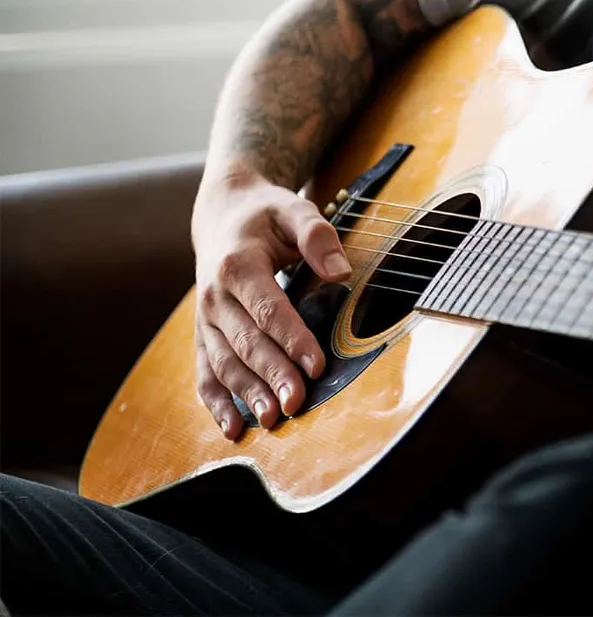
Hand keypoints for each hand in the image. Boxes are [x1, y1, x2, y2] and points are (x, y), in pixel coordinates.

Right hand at [191, 165, 350, 438]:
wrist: (223, 214)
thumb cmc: (267, 214)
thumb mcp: (294, 209)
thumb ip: (318, 235)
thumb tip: (341, 271)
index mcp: (237, 264)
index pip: (267, 309)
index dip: (292, 339)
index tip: (317, 366)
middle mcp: (214, 296)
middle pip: (246, 342)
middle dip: (272, 375)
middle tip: (297, 403)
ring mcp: (205, 320)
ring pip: (225, 363)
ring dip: (247, 394)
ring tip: (272, 419)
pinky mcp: (204, 336)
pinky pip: (206, 374)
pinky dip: (217, 403)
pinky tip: (233, 430)